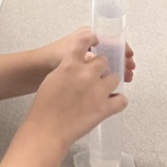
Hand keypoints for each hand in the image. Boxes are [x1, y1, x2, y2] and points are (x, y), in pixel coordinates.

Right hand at [28, 30, 126, 147]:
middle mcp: (86, 75)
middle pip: (103, 60)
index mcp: (70, 65)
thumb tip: (77, 67)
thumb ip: (67, 69)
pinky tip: (112, 101)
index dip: (91, 38)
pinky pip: (122, 99)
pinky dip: (118, 100)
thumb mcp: (52, 79)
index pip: (84, 40)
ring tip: (103, 89)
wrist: (47, 128)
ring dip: (109, 82)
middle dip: (101, 66)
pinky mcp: (105, 108)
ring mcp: (97, 91)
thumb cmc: (45, 107)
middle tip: (96, 74)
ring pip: (114, 78)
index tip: (95, 40)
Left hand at [43, 26, 134, 82]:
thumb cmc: (53, 57)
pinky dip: (107, 75)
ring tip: (126, 78)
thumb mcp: (75, 54)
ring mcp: (84, 55)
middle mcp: (87, 43)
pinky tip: (112, 84)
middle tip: (130, 70)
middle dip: (122, 60)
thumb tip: (107, 64)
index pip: (111, 39)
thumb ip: (91, 59)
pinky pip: (99, 70)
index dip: (122, 49)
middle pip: (111, 50)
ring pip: (106, 61)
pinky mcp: (81, 67)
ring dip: (117, 68)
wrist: (36, 70)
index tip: (130, 57)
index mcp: (87, 35)